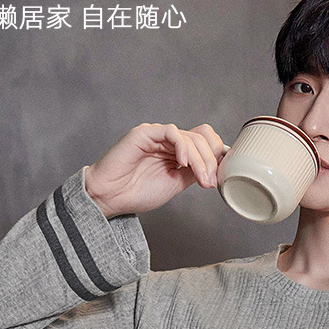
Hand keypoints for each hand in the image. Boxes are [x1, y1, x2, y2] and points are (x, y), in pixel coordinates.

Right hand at [83, 122, 227, 217]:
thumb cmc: (136, 191)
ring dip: (200, 160)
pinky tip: (182, 163)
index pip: (204, 140)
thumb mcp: (175, 184)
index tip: (217, 176)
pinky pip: (171, 132)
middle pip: (201, 138)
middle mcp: (168, 140)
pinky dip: (182, 146)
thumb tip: (216, 169)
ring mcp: (157, 135)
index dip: (215, 155)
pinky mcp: (145, 133)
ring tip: (200, 179)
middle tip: (209, 182)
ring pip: (189, 137)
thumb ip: (193, 173)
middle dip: (210, 162)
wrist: (110, 197)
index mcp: (176, 150)